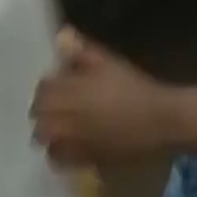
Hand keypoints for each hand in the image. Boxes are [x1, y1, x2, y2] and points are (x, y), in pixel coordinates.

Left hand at [31, 29, 175, 166]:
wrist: (159, 121)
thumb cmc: (133, 88)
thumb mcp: (107, 62)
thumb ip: (80, 51)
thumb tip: (61, 36)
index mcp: (60, 93)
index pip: (42, 88)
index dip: (56, 84)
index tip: (70, 82)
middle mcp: (56, 120)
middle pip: (38, 114)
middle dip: (50, 108)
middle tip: (71, 103)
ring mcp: (65, 144)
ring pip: (44, 137)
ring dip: (53, 129)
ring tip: (72, 124)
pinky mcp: (78, 160)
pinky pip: (57, 157)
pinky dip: (61, 150)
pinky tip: (77, 142)